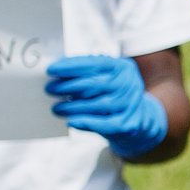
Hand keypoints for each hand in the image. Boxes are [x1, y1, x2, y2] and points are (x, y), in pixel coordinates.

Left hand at [46, 55, 167, 157]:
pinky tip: (71, 121)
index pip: (95, 64)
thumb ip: (88, 73)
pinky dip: (85, 123)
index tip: (51, 69)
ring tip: (56, 107)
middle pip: (94, 85)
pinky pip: (103, 124)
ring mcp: (130, 105)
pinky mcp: (128, 124)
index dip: (71, 66)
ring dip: (71, 107)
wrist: (140, 118)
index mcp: (123, 68)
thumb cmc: (114, 94)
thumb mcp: (107, 77)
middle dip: (67, 87)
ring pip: (96, 105)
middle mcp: (129, 85)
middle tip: (49, 89)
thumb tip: (57, 71)